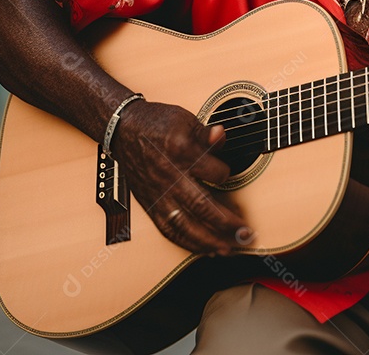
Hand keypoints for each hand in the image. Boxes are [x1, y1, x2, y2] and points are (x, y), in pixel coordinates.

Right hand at [112, 100, 248, 255]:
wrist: (123, 130)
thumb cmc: (156, 123)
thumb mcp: (184, 119)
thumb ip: (206, 133)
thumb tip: (222, 135)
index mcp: (180, 151)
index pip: (214, 171)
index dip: (226, 174)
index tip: (228, 173)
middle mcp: (168, 176)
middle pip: (200, 205)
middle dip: (226, 223)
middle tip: (246, 234)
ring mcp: (158, 194)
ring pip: (184, 224)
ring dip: (208, 241)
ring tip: (228, 249)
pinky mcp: (151, 205)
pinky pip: (169, 229)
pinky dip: (187, 243)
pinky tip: (204, 249)